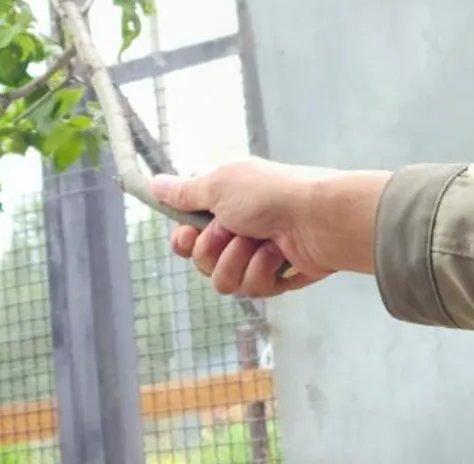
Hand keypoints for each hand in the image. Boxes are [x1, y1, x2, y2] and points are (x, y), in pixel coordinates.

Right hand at [150, 157, 389, 298]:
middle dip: (213, 250)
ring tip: (261, 242)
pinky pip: (252, 289)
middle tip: (232, 231)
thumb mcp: (218, 185)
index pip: (187, 235)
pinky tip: (278, 255)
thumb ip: (184, 192)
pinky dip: (263, 270)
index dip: (183, 242)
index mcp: (224, 205)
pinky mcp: (278, 278)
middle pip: (201, 262)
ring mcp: (258, 256)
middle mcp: (239, 231)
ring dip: (239, 260)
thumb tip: (153, 183)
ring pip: (224, 281)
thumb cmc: (270, 194)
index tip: (187, 236)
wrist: (319, 218)